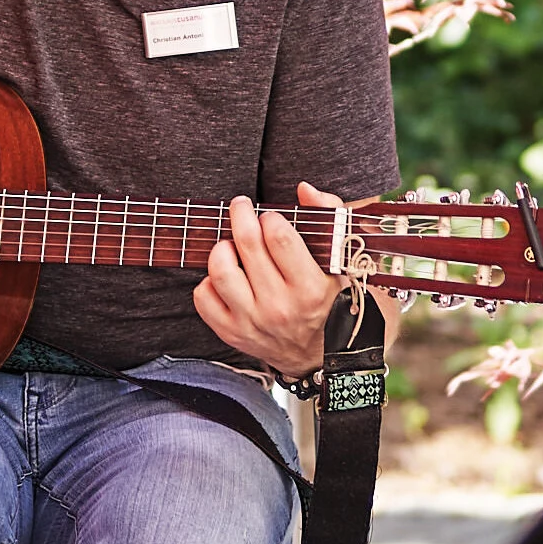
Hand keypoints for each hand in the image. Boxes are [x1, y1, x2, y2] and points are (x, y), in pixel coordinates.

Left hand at [192, 181, 346, 378]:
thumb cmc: (327, 298)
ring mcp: (252, 321)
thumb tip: (305, 189)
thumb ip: (329, 217)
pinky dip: (208, 280)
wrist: (318, 354)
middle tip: (241, 207)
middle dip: (240, 215)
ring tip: (231, 245)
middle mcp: (279, 307)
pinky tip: (227, 275)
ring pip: (220, 270)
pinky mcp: (231, 333)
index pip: (279, 237)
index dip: (270, 217)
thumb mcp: (339, 261)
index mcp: (310, 287)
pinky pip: (203, 298)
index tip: (271, 217)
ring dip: (222, 248)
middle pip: (247, 245)